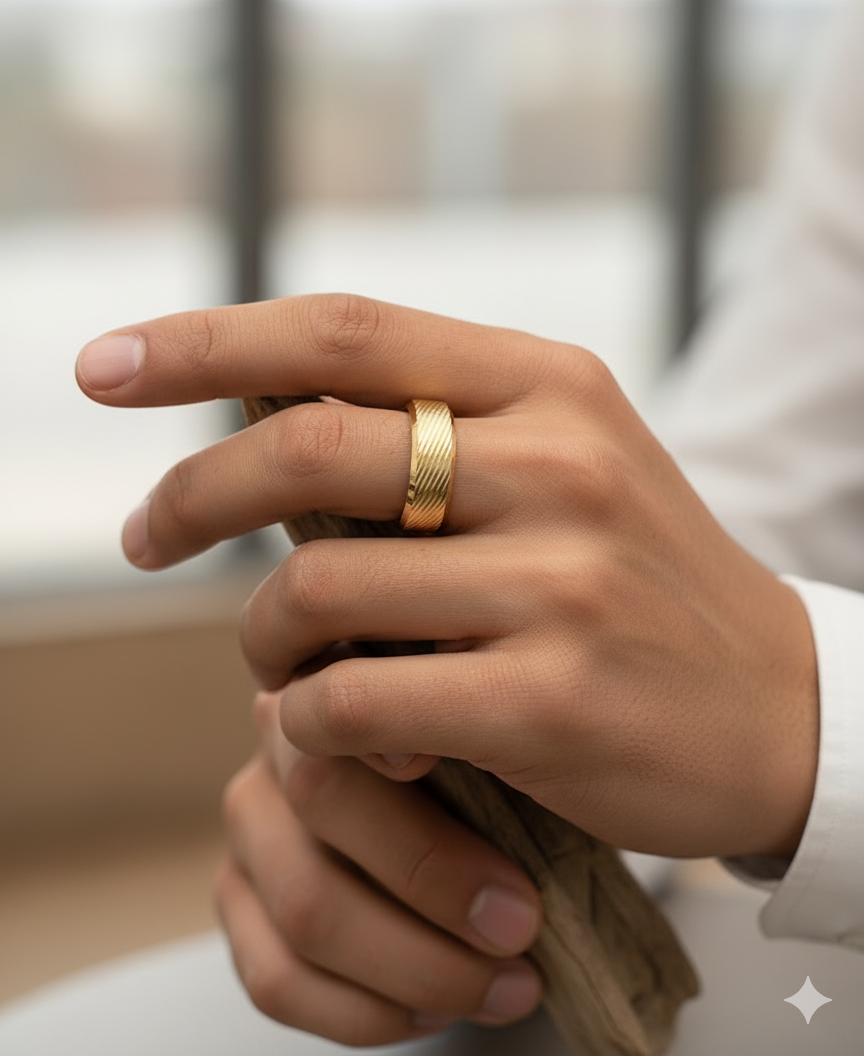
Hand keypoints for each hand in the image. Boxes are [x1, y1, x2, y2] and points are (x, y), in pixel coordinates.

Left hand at [76, 293, 817, 858]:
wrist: (773, 706)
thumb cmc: (634, 582)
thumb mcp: (559, 469)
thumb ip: (429, 437)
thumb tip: (253, 424)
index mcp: (550, 384)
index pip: (345, 330)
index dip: (207, 339)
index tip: (107, 365)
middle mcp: (560, 462)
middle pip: (308, 447)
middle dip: (193, 493)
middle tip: (145, 535)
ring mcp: (560, 580)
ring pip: (319, 586)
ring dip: (262, 634)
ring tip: (277, 660)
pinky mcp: (548, 697)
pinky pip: (355, 698)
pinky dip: (311, 717)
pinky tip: (336, 726)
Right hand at [216, 684, 542, 1043]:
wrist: (493, 823)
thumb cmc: (511, 766)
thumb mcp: (510, 728)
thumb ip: (484, 730)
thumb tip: (508, 768)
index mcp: (344, 667)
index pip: (357, 710)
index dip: (424, 778)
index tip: (516, 862)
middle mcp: (278, 733)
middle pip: (324, 797)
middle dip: (434, 879)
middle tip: (523, 925)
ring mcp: (251, 816)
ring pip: (305, 905)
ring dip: (416, 966)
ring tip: (508, 985)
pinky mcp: (236, 896)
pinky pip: (275, 976)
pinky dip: (365, 1011)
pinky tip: (438, 1010)